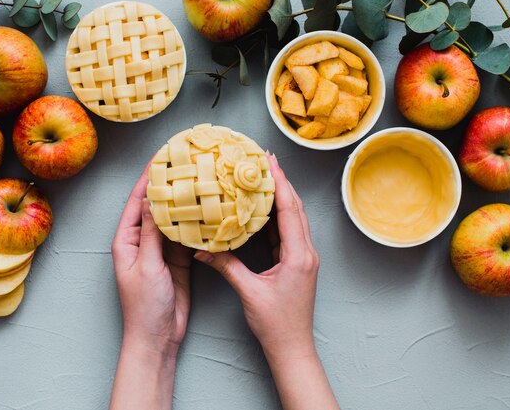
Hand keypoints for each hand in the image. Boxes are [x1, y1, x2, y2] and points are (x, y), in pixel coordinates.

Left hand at [111, 163, 191, 352]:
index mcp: (126, 240)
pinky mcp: (177, 259)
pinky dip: (193, 223)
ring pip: (172, 219)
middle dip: (167, 185)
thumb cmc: (144, 306)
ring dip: (182, 202)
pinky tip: (204, 209)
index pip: (137, 202)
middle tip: (183, 163)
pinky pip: (185, 235)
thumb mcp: (147, 265)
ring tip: (196, 179)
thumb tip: (152, 201)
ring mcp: (160, 250)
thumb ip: (151, 234)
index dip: (147, 178)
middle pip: (155, 207)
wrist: (159, 336)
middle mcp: (142, 241)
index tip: (160, 157)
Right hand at [194, 155, 338, 409]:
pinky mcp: (297, 264)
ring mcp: (303, 258)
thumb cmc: (276, 324)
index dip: (279, 184)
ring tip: (264, 178)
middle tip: (265, 162)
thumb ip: (227, 266)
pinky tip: (263, 209)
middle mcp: (306, 252)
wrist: (292, 348)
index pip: (289, 210)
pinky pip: (288, 233)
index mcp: (299, 256)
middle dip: (282, 183)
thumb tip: (203, 250)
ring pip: (293, 219)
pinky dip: (277, 217)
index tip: (269, 163)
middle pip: (295, 208)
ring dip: (281, 197)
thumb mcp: (248, 292)